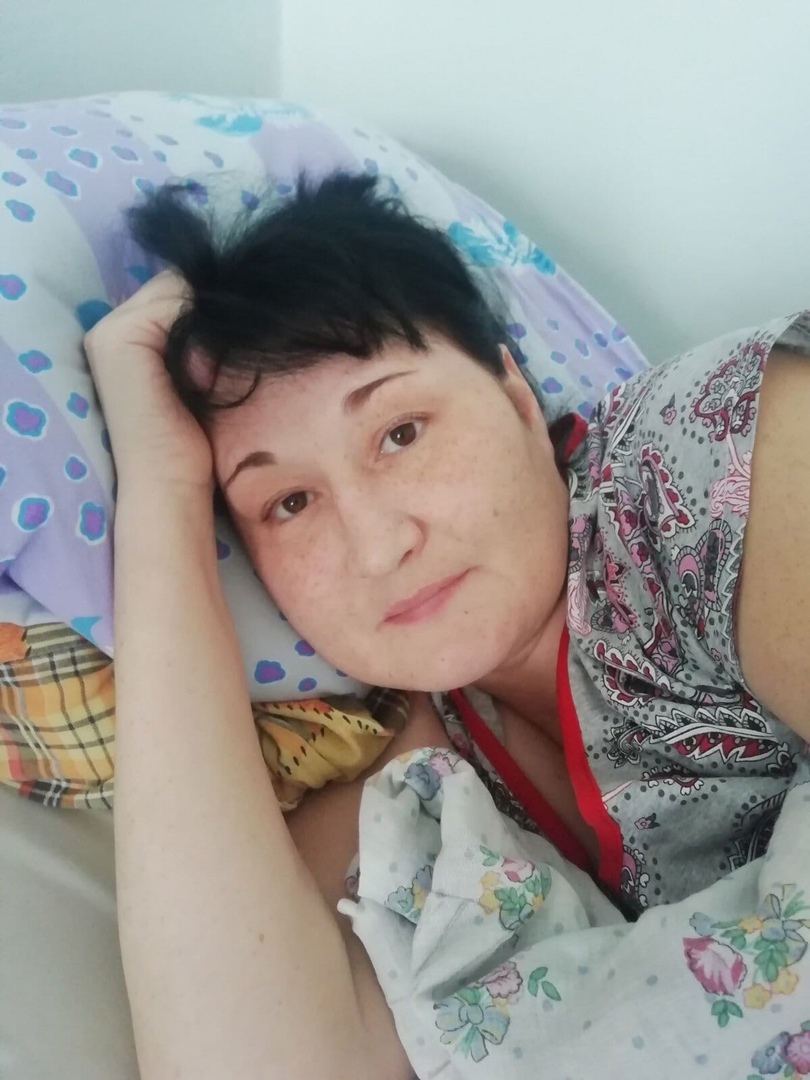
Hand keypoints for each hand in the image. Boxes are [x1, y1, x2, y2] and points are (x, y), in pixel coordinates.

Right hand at [84, 271, 212, 493]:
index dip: (204, 314)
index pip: (174, 292)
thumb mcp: (193, 375)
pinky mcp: (121, 338)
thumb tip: (224, 303)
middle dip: (204, 315)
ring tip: (206, 375)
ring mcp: (110, 330)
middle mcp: (107, 326)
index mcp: (123, 337)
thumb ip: (194, 337)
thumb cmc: (187, 440)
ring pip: (179, 291)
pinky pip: (178, 302)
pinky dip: (202, 332)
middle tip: (211, 368)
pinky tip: (202, 374)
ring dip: (206, 325)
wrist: (169, 482)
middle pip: (175, 286)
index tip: (216, 360)